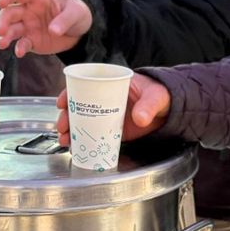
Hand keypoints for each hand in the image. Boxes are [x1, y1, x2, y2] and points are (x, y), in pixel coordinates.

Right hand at [0, 0, 90, 57]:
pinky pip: (22, 44)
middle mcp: (28, 10)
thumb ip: (64, 20)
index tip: (0, 3)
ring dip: (5, 36)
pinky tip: (19, 53)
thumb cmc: (76, 12)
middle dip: (3, 21)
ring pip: (11, 29)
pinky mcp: (31, 40)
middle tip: (1, 30)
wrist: (80, 30)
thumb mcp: (75, 12)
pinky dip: (19, 48)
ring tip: (2, 43)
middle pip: (9, 13)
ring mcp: (28, 26)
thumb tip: (53, 31)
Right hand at [55, 73, 169, 145]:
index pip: (84, 84)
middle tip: (63, 126)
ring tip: (65, 139)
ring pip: (82, 120)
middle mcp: (103, 99)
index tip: (62, 102)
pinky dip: (82, 139)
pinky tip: (74, 146)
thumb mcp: (156, 95)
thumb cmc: (160, 94)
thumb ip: (149, 105)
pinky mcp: (110, 129)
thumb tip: (140, 118)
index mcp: (110, 83)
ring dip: (70, 129)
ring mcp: (105, 114)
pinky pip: (92, 133)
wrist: (168, 109)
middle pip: (78, 105)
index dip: (69, 93)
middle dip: (66, 116)